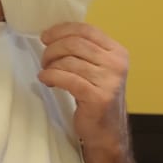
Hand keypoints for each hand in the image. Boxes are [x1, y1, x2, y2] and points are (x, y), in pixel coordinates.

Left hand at [38, 23, 129, 149]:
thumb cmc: (98, 98)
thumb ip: (86, 51)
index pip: (87, 30)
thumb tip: (55, 35)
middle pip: (75, 43)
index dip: (62, 30)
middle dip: (53, 49)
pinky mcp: (97, 97)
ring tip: (46, 73)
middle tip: (44, 59)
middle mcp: (117, 65)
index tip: (46, 36)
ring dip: (51, 65)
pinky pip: (66, 79)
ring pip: (69, 61)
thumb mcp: (99, 69)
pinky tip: (45, 80)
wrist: (107, 132)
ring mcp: (109, 82)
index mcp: (118, 52)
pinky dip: (51, 77)